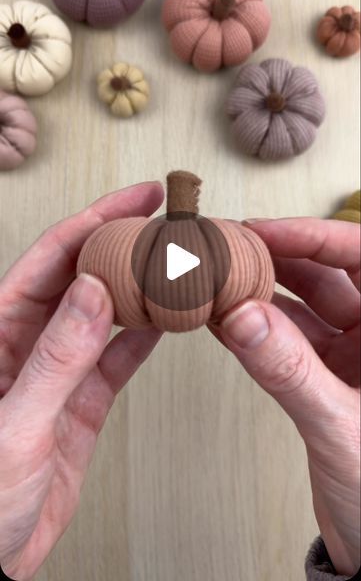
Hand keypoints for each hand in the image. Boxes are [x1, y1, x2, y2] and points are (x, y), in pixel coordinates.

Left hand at [0, 182, 163, 580]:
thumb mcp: (14, 424)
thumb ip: (55, 358)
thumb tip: (93, 292)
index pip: (50, 260)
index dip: (93, 222)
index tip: (133, 201)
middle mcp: (28, 347)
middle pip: (81, 278)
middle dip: (121, 244)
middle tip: (162, 221)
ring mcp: (57, 375)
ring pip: (104, 316)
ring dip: (138, 288)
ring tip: (172, 262)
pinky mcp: (79, 407)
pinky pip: (115, 361)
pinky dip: (143, 338)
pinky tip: (166, 319)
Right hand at [211, 217, 359, 576]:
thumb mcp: (341, 429)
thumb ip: (290, 372)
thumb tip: (246, 317)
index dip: (312, 237)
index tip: (265, 232)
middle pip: (327, 275)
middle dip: (278, 258)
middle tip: (232, 248)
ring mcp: (350, 358)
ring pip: (302, 306)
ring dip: (260, 293)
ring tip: (220, 280)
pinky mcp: (323, 379)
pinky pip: (286, 341)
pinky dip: (254, 329)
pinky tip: (225, 319)